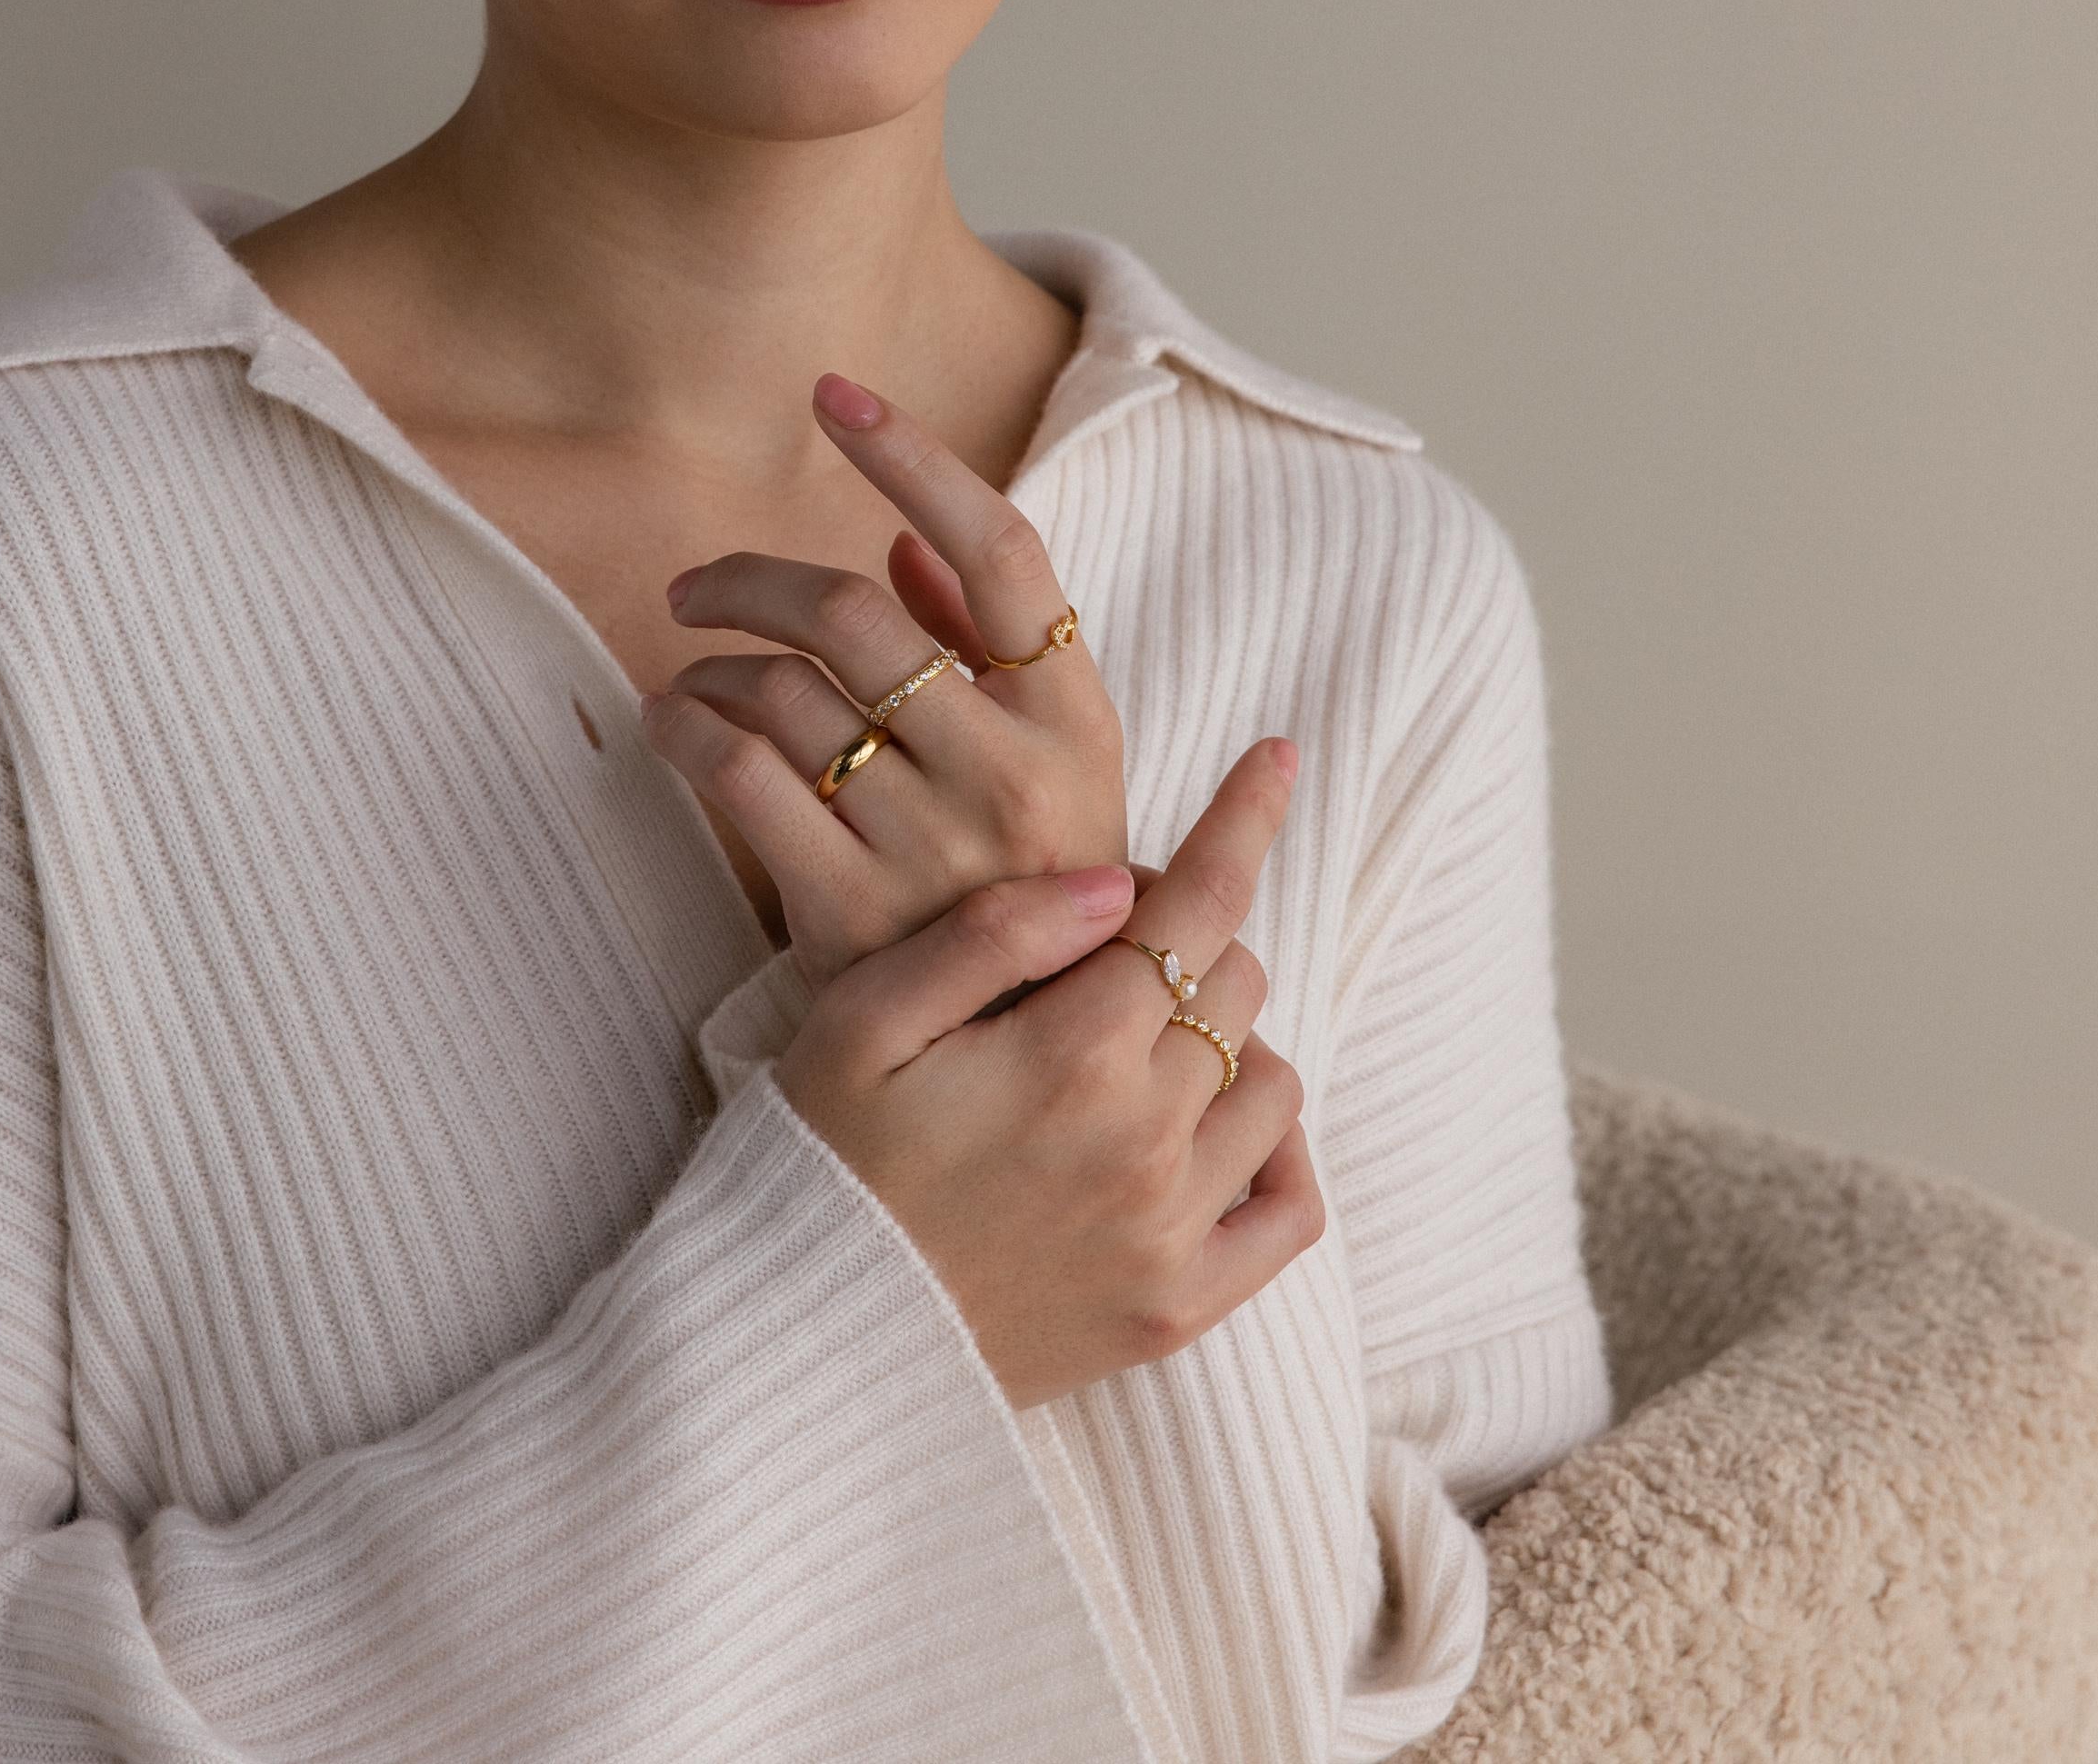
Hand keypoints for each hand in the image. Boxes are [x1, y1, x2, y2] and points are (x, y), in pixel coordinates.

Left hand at [637, 371, 1128, 985]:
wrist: (1029, 1064)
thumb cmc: (1029, 885)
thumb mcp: (1049, 765)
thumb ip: (985, 650)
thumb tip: (900, 549)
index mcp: (1076, 717)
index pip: (1000, 547)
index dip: (913, 455)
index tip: (834, 393)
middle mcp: (1014, 773)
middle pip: (854, 611)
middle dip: (751, 577)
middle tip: (697, 585)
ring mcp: (933, 849)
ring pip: (783, 690)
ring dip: (711, 662)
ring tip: (689, 673)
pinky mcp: (850, 914)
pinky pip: (738, 777)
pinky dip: (686, 728)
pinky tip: (671, 725)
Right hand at [776, 740, 1321, 1409]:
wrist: (806, 1340)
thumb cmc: (821, 1157)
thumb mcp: (862, 1022)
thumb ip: (990, 937)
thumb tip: (1114, 883)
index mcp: (1070, 1053)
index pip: (1196, 907)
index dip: (1243, 820)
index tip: (1278, 757)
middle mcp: (1145, 1141)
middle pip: (1233, 982)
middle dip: (1187, 939)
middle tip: (1104, 950)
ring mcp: (1171, 1233)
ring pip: (1272, 1081)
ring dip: (1224, 1036)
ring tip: (1137, 1040)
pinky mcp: (1178, 1309)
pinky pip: (1290, 1210)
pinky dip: (1277, 1155)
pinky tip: (1216, 1130)